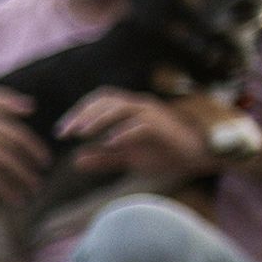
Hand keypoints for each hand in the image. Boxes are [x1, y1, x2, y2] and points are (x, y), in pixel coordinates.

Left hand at [60, 88, 216, 180]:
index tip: (61, 132)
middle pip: (105, 100)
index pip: (98, 102)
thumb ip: (104, 158)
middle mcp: (140, 106)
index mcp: (130, 110)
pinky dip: (124, 133)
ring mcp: (153, 114)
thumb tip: (75, 161)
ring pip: (121, 107)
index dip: (78, 113)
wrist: (199, 157)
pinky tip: (110, 143)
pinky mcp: (164, 127)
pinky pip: (142, 125)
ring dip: (99, 119)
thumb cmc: (166, 153)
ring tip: (82, 134)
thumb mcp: (129, 158)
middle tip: (65, 133)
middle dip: (81, 114)